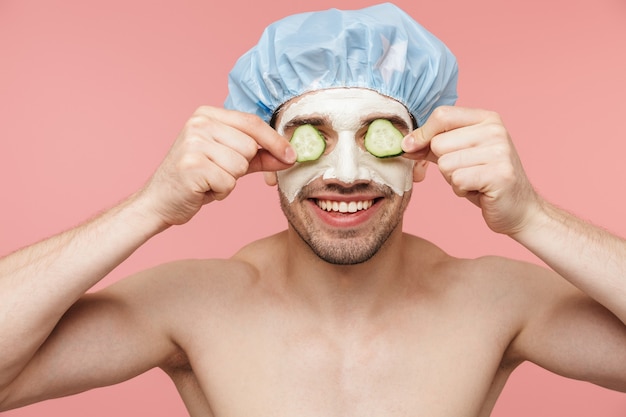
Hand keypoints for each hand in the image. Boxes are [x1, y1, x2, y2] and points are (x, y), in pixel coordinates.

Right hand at [139, 106, 295, 226]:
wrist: (159, 201)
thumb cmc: (195, 179)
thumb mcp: (229, 162)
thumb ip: (259, 156)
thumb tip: (289, 156)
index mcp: (206, 114)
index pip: (252, 123)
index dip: (274, 141)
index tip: (291, 155)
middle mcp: (198, 124)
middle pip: (249, 146)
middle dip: (241, 167)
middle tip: (218, 173)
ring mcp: (192, 143)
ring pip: (240, 165)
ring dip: (230, 181)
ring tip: (209, 181)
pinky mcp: (191, 166)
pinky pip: (228, 182)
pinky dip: (220, 192)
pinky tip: (203, 189)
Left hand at [402, 106, 541, 235]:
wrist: (518, 209)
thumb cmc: (484, 181)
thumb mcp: (458, 155)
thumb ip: (432, 146)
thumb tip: (405, 144)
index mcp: (486, 119)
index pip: (442, 115)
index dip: (422, 134)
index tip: (411, 147)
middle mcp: (495, 130)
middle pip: (439, 143)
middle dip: (443, 164)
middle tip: (465, 172)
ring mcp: (500, 151)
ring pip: (446, 164)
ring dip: (453, 179)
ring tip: (473, 181)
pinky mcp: (500, 174)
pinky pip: (457, 180)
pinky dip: (461, 190)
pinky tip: (479, 191)